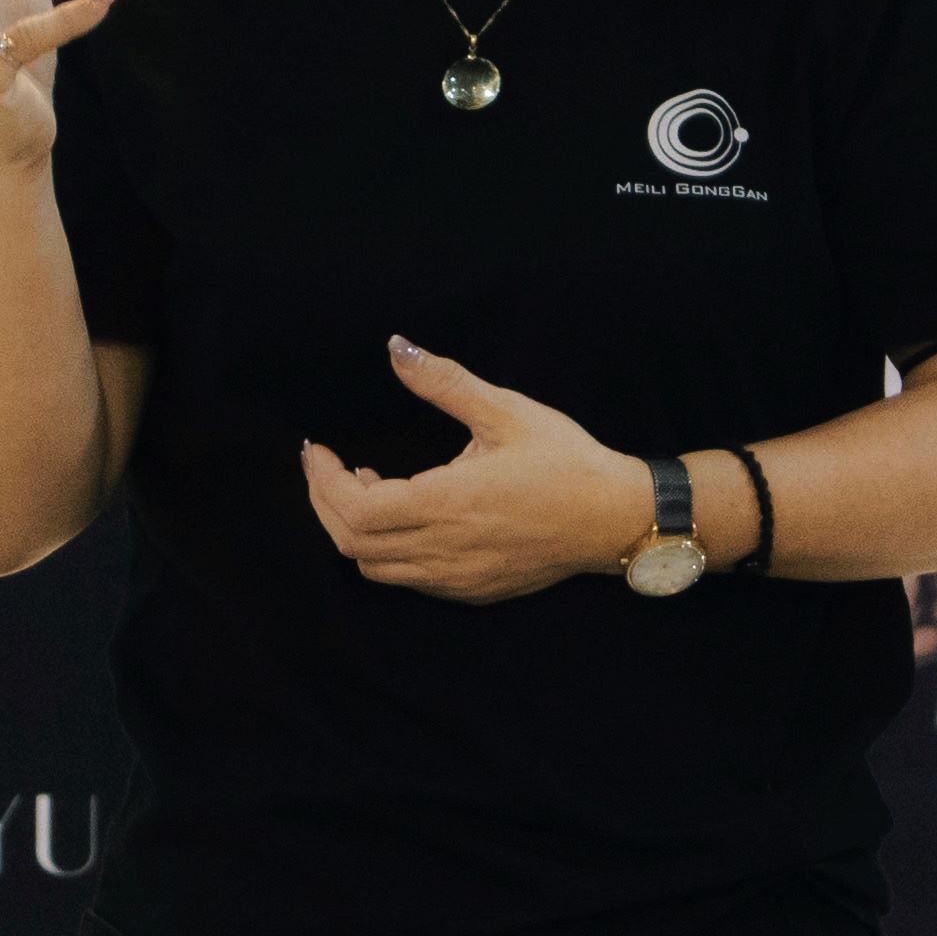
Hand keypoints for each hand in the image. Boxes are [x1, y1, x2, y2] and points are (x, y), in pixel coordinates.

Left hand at [300, 338, 649, 603]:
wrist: (616, 518)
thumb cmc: (566, 461)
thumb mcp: (505, 411)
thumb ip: (444, 382)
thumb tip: (397, 346)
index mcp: (447, 505)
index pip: (354, 510)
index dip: (325, 482)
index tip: (320, 451)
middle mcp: (444, 550)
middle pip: (352, 543)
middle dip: (327, 504)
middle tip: (328, 467)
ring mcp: (457, 577)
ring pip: (376, 567)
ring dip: (356, 529)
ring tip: (368, 486)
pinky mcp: (472, 589)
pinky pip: (408, 578)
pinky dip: (387, 549)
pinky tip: (405, 514)